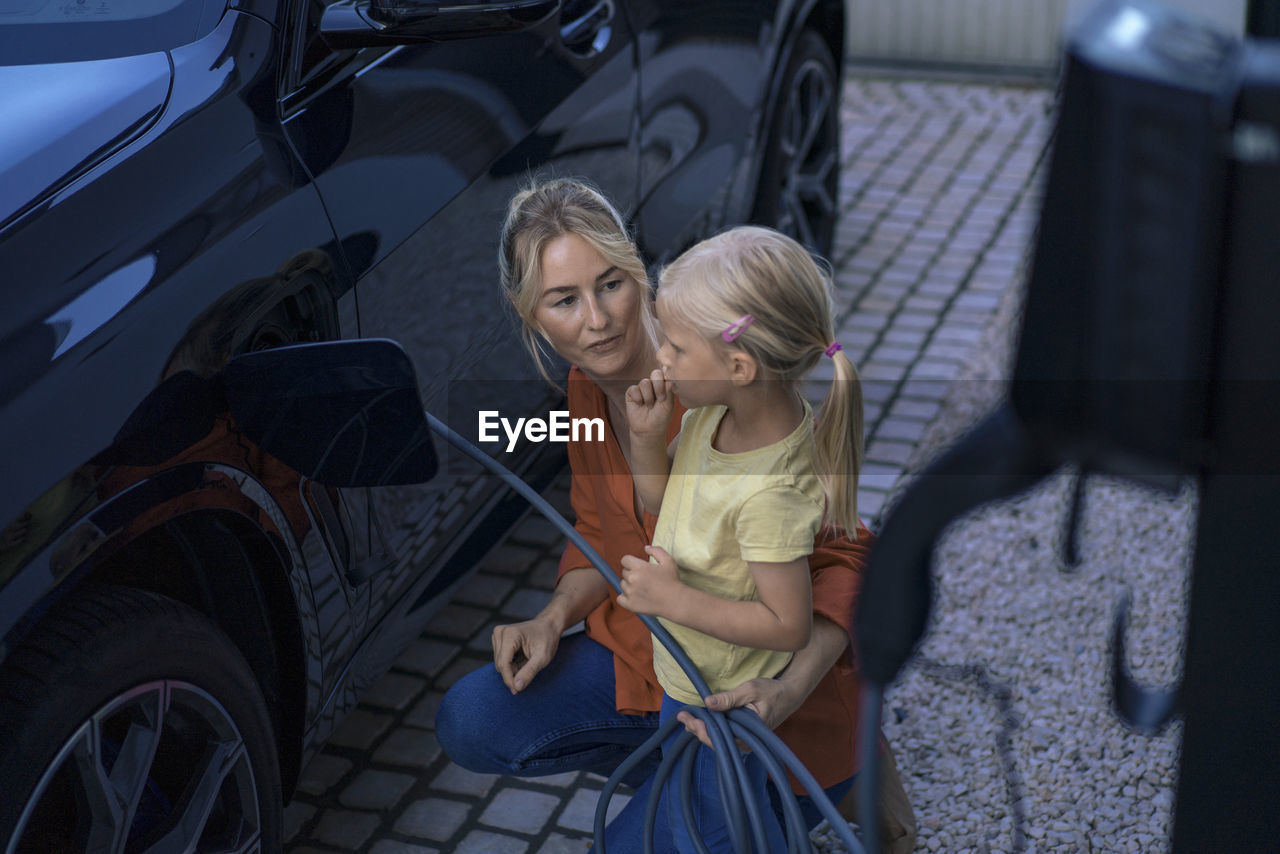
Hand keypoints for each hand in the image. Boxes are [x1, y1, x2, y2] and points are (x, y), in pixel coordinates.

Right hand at [491, 615, 560, 693]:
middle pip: (500, 664)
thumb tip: (516, 687)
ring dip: (512, 669)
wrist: (549, 626)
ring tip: (527, 663)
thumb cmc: (547, 639)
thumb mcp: (543, 657)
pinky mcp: (498, 639)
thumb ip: (529, 672)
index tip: (518, 690)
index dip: (510, 679)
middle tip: (528, 676)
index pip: (503, 664)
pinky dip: (511, 665)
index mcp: (510, 634)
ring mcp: (498, 635)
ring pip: (499, 663)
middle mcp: (500, 633)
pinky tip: (522, 660)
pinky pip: (500, 659)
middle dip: (512, 674)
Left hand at [617, 545, 681, 617]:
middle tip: (644, 579)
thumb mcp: (668, 560)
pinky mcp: (630, 604)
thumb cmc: (672, 581)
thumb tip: (645, 547)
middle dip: (632, 573)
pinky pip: (620, 598)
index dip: (631, 562)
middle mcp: (632, 579)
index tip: (638, 567)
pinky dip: (625, 597)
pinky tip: (635, 596)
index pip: (625, 560)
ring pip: (623, 585)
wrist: (676, 602)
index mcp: (639, 567)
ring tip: (643, 588)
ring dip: (629, 585)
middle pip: (624, 572)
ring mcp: (630, 592)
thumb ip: (656, 550)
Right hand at [624, 368, 672, 438]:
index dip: (667, 379)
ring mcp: (642, 387)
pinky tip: (640, 405)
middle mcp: (654, 384)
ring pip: (645, 382)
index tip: (668, 390)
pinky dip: (638, 399)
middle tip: (660, 399)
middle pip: (656, 373)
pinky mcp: (631, 392)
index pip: (666, 373)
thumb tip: (669, 372)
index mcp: (664, 385)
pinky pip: (634, 389)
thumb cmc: (661, 417)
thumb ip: (669, 388)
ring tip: (649, 406)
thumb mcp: (668, 404)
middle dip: (658, 386)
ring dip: (648, 397)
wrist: (648, 430)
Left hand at [676, 676, 799, 748]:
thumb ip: (729, 698)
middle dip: (697, 729)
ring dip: (702, 729)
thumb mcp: (750, 690)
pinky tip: (699, 720)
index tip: (688, 719)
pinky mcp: (743, 734)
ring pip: (719, 739)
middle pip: (717, 740)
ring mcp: (744, 739)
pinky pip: (724, 735)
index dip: (701, 730)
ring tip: (686, 718)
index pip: (720, 737)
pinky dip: (711, 728)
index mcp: (748, 733)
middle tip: (681, 716)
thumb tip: (708, 703)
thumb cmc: (771, 691)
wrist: (789, 695)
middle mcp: (746, 741)